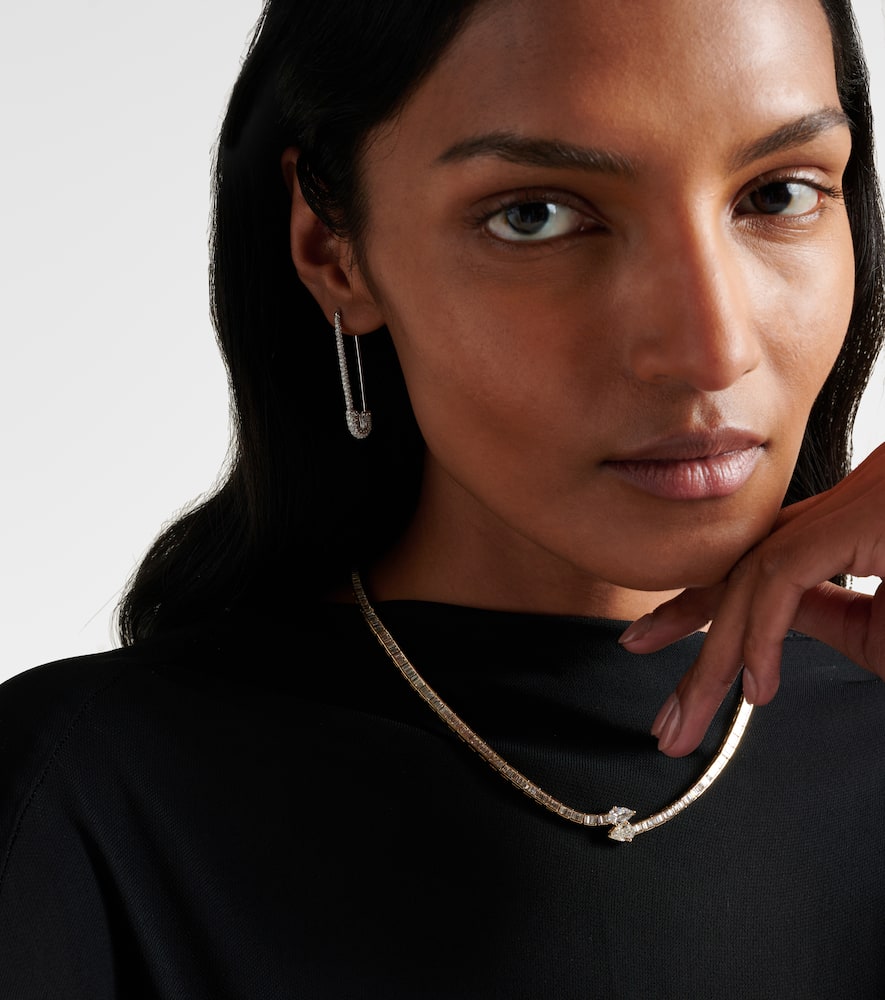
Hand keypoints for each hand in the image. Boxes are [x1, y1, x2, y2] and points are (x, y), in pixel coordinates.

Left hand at [620, 442, 884, 756]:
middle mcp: (849, 501)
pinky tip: (753, 686)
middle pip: (744, 563)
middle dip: (688, 631)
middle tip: (663, 708)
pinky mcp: (871, 510)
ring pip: (755, 572)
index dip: (704, 603)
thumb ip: (833, 614)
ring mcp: (862, 499)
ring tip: (688, 717)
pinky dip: (760, 630)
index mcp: (855, 521)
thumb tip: (764, 630)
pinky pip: (789, 572)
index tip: (655, 640)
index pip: (760, 559)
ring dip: (714, 652)